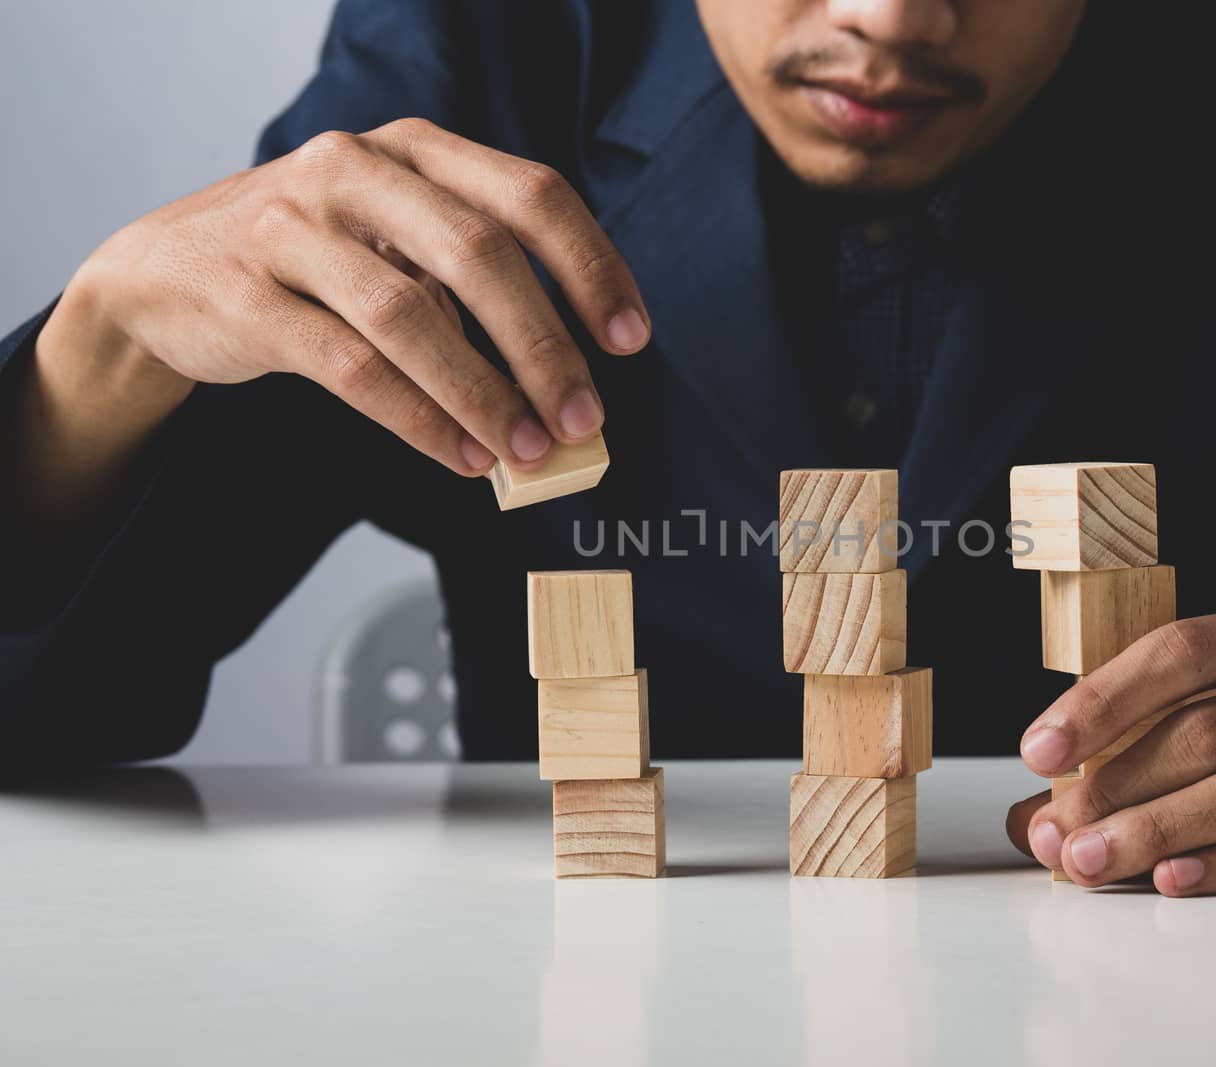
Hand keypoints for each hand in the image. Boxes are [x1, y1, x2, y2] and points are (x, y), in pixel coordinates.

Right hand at [54, 117, 648, 476]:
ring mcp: (290, 228)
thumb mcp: (399, 236)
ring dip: (483, 393)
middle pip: (478, 253)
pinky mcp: (244, 296)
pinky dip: (418, 420)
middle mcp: (354, 170)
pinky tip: (463, 457)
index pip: (529, 194)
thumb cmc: (317, 260)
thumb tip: (571, 376)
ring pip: (411, 315)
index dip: (590, 267)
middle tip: (586, 418)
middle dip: (545, 345)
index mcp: (415, 150)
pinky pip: (349, 367)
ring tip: (529, 451)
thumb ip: (475, 279)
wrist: (164, 272)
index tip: (632, 339)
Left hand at [1005, 597, 1215, 894]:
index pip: (1182, 652)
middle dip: (1117, 784)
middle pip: (1209, 732)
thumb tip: (1037, 807)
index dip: (1103, 700)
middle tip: (1055, 826)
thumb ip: (1158, 719)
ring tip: (1089, 861)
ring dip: (1160, 831)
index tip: (1037, 747)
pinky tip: (1172, 880)